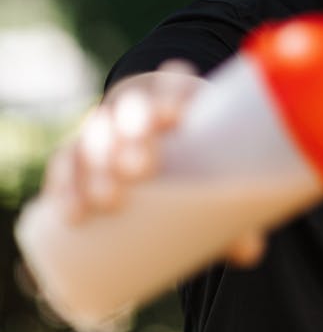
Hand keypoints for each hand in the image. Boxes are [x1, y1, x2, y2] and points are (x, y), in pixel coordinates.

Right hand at [42, 60, 266, 267]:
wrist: (153, 157)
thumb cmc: (195, 165)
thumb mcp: (212, 181)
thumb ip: (234, 213)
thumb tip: (250, 250)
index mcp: (176, 96)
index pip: (173, 81)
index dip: (171, 93)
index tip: (175, 120)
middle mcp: (136, 104)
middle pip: (130, 108)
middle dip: (132, 135)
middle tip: (139, 170)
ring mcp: (104, 126)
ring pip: (93, 133)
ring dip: (95, 164)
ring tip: (105, 202)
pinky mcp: (78, 153)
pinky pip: (64, 161)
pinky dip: (63, 186)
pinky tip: (67, 211)